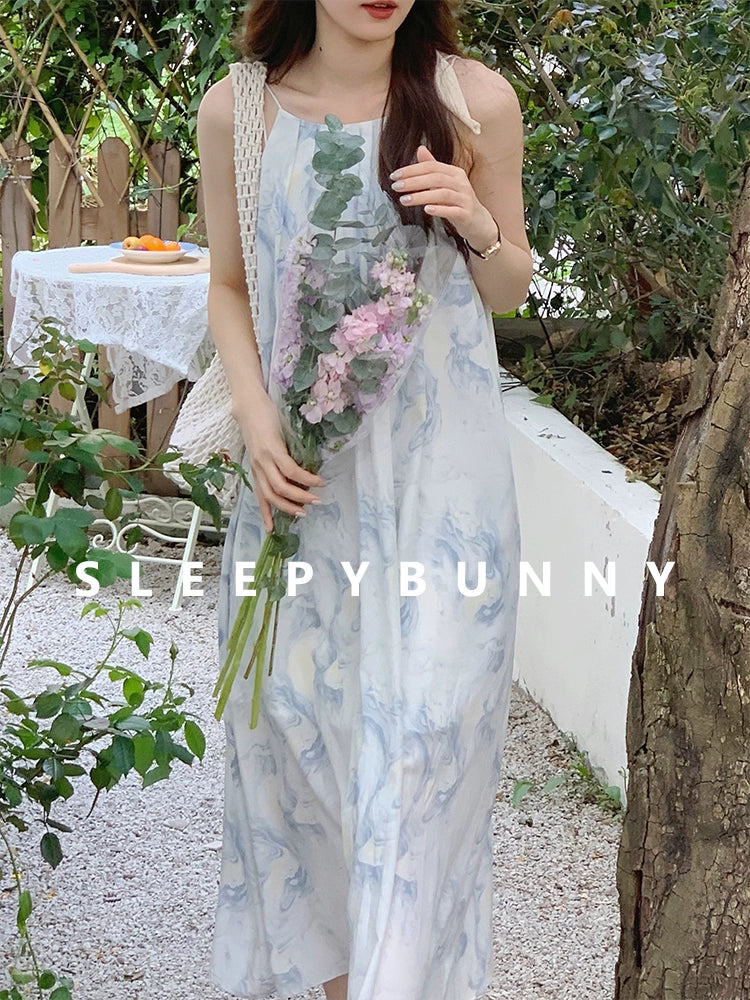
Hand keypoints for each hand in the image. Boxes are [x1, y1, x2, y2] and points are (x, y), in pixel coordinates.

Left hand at [234, 392, 325, 532]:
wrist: (248, 402)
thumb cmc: (259, 420)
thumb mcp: (264, 444)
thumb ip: (274, 457)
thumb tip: (296, 468)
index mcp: (257, 468)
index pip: (260, 496)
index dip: (266, 514)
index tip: (272, 530)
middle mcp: (258, 467)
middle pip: (272, 496)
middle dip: (290, 508)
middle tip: (306, 514)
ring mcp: (264, 458)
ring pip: (281, 486)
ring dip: (300, 496)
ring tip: (316, 499)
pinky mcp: (273, 448)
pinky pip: (290, 469)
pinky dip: (305, 477)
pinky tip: (317, 480)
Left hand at [389, 145, 497, 250]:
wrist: (478, 222)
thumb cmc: (459, 202)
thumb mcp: (445, 183)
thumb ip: (432, 168)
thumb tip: (420, 149)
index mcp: (454, 173)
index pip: (431, 167)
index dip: (412, 170)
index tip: (395, 176)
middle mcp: (461, 183)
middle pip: (436, 178)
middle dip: (414, 182)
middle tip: (396, 186)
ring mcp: (465, 198)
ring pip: (442, 194)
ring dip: (422, 196)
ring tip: (405, 200)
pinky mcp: (466, 214)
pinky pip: (452, 211)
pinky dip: (439, 209)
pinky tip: (427, 210)